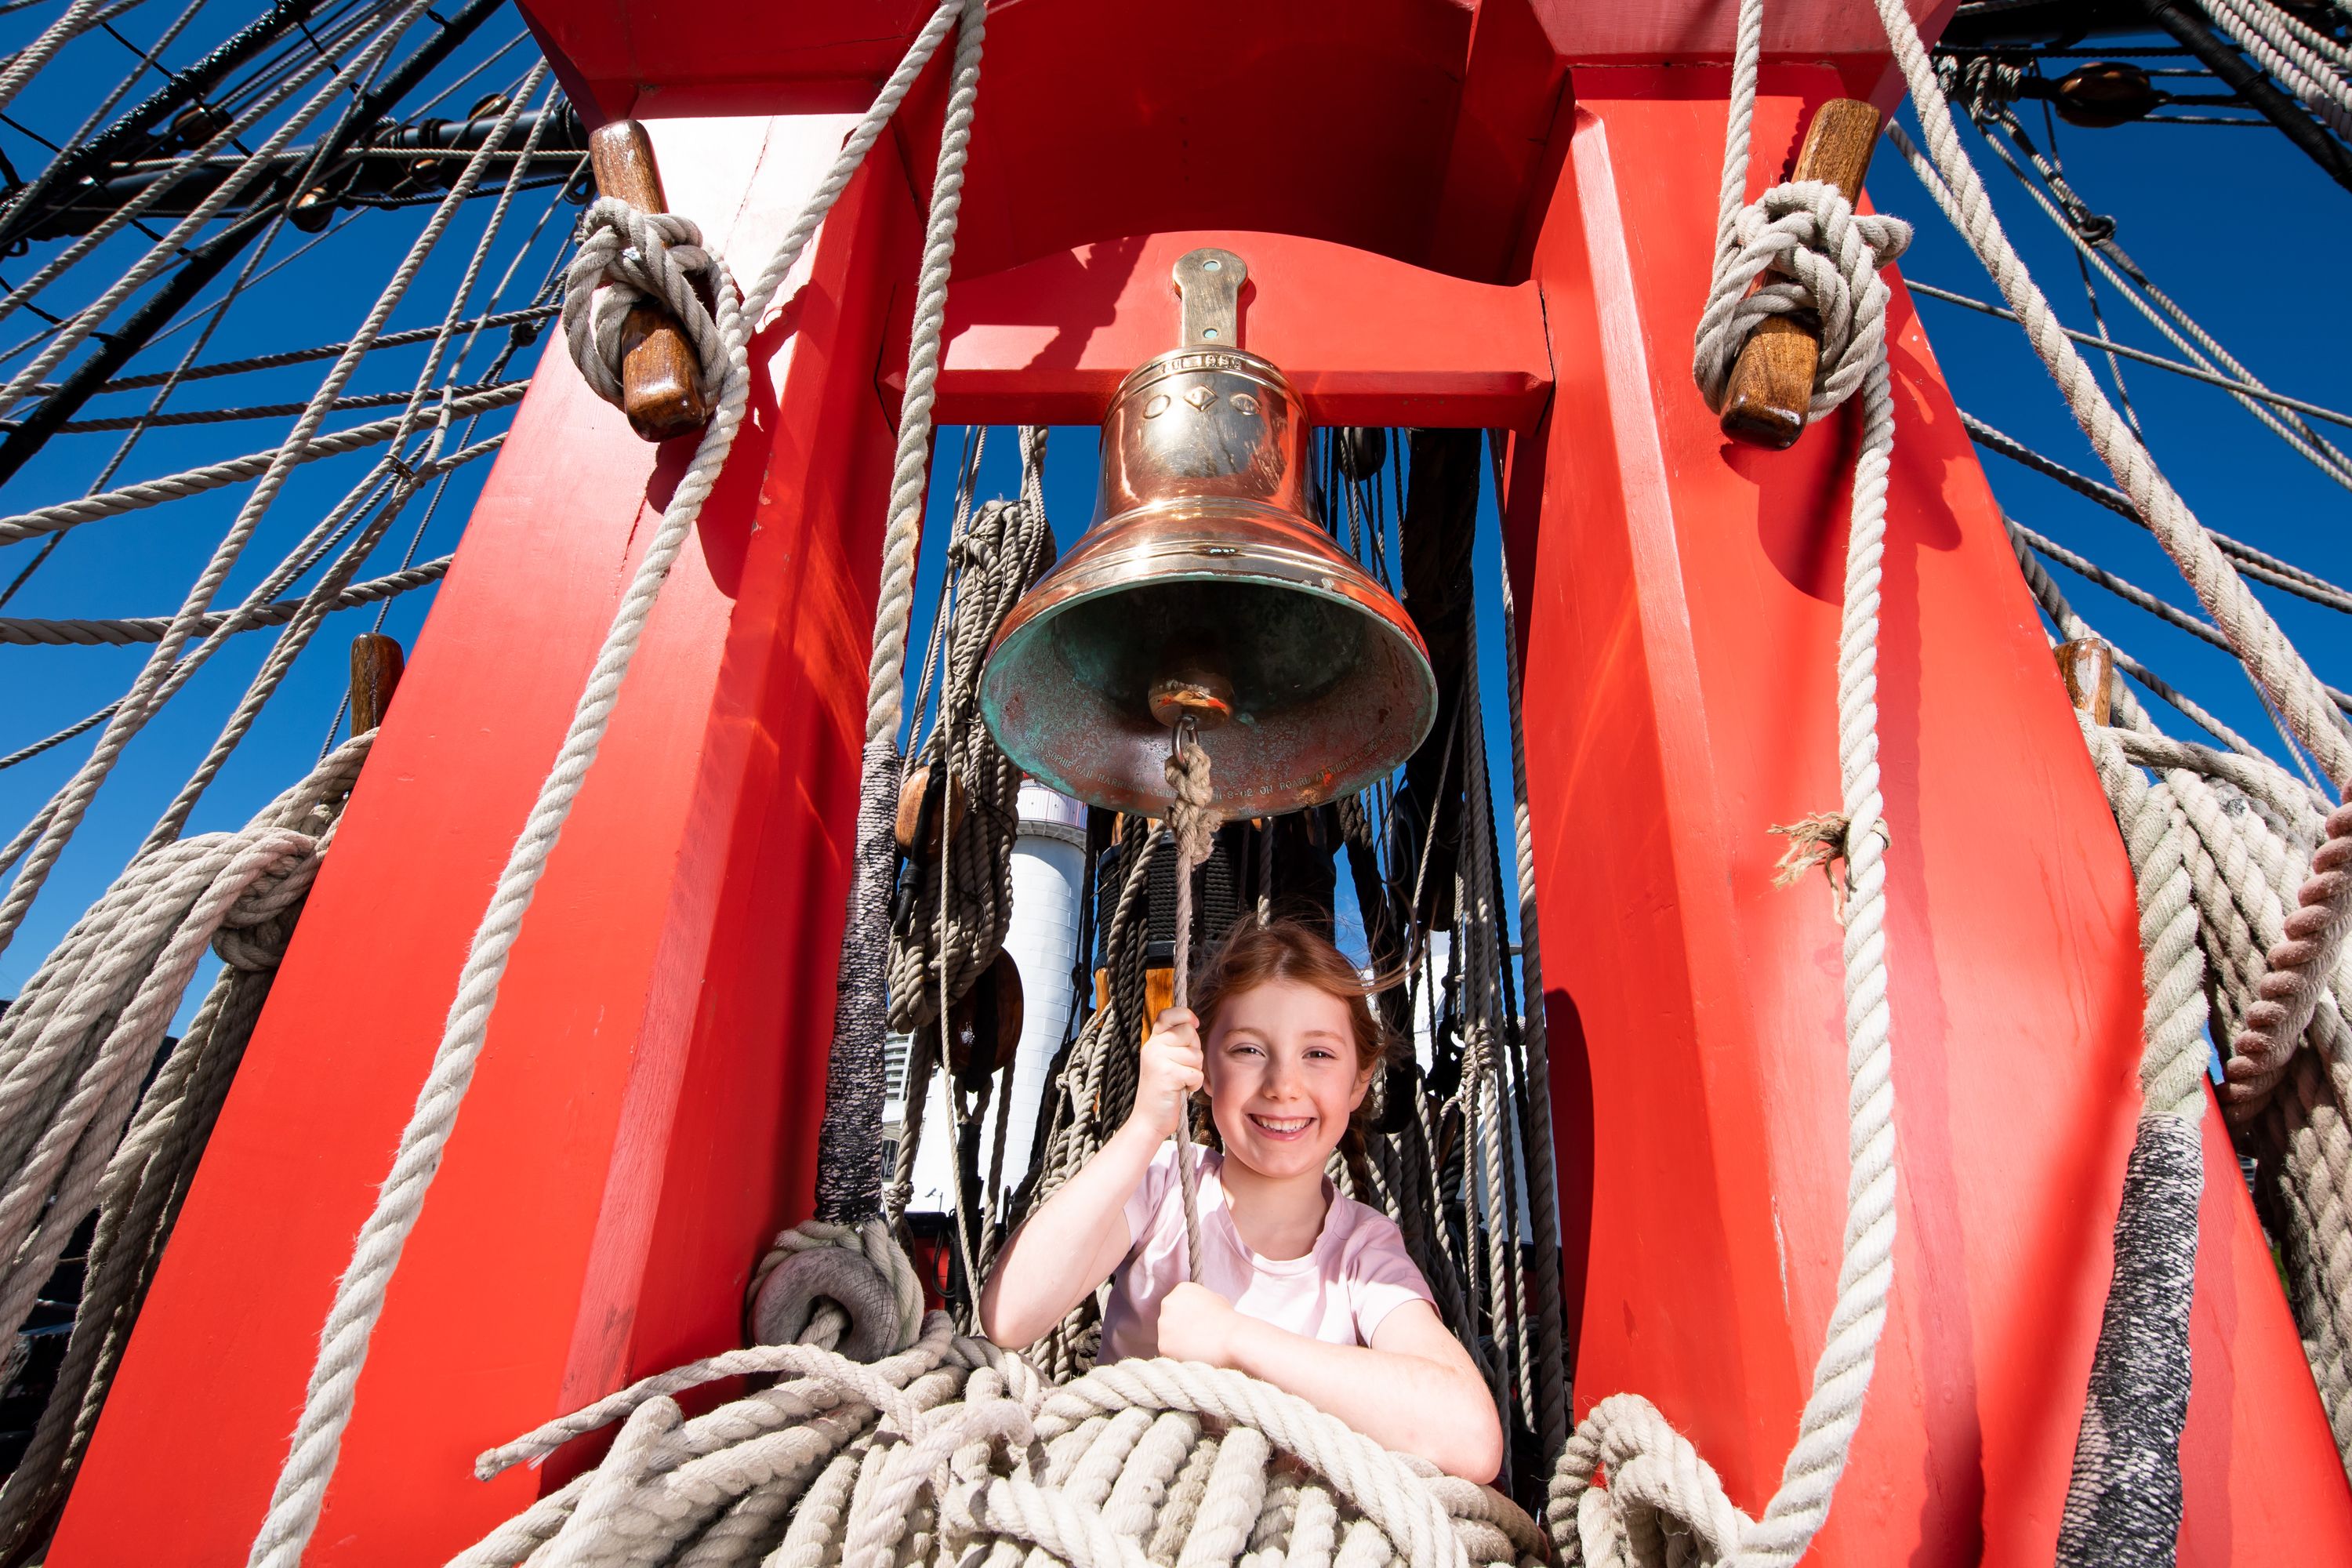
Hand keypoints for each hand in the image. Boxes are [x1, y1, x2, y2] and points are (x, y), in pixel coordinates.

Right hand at [1126, 1007, 1202, 1141]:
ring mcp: (1158, 1060)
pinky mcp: (1167, 1074)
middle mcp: (1152, 1047)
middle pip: (1189, 1032)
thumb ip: (1176, 1042)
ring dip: (1195, 1071)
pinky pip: (1196, 1072)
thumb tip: (1194, 1023)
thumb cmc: (1164, 1091)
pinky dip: (1194, 1084)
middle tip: (1183, 1067)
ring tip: (1180, 1081)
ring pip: (1196, 1054)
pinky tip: (1182, 1090)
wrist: (1149, 1120)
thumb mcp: (1166, 1060)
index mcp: (1152, 1042)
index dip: (1185, 1015)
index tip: (1194, 1023)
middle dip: (1194, 1051)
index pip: (1168, 1014)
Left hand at [1152, 1281, 1239, 1366]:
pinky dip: (1178, 1355)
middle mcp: (1168, 1303)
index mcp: (1181, 1289)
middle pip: (1169, 1319)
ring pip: (1167, 1335)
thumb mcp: (1216, 1299)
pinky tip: (1193, 1354)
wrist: (1232, 1339)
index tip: (1199, 1324)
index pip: (1177, 1304)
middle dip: (1180, 1328)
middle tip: (1197, 1337)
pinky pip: (1168, 1351)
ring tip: (1198, 1346)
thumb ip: (1200, 1302)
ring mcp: (1163, 1324)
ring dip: (1178, 1342)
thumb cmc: (1229, 1321)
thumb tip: (1197, 1309)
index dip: (1188, 1316)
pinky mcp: (1163, 1344)